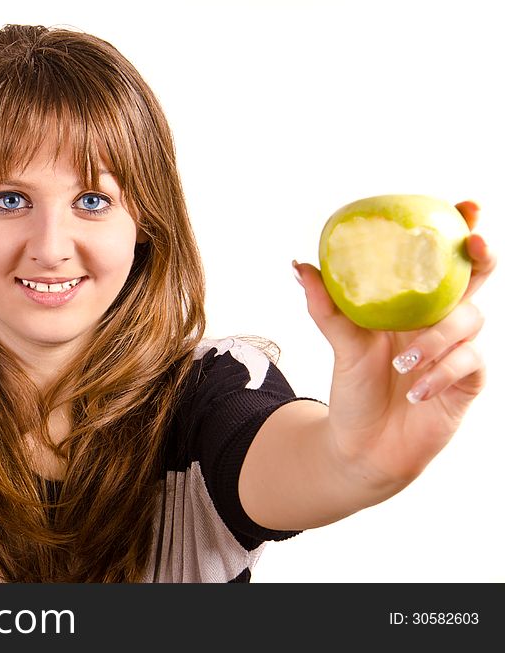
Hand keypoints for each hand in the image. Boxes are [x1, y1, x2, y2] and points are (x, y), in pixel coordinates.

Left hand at [293, 201, 495, 486]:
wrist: (363, 444)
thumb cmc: (355, 387)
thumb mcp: (341, 342)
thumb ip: (326, 305)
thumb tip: (299, 264)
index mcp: (414, 303)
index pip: (443, 260)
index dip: (460, 229)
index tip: (464, 205)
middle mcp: (441, 320)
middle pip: (477, 277)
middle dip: (482, 255)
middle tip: (474, 243)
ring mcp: (459, 349)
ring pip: (470, 321)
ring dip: (437, 338)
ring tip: (403, 362)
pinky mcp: (468, 381)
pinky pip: (468, 363)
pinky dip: (440, 372)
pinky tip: (415, 391)